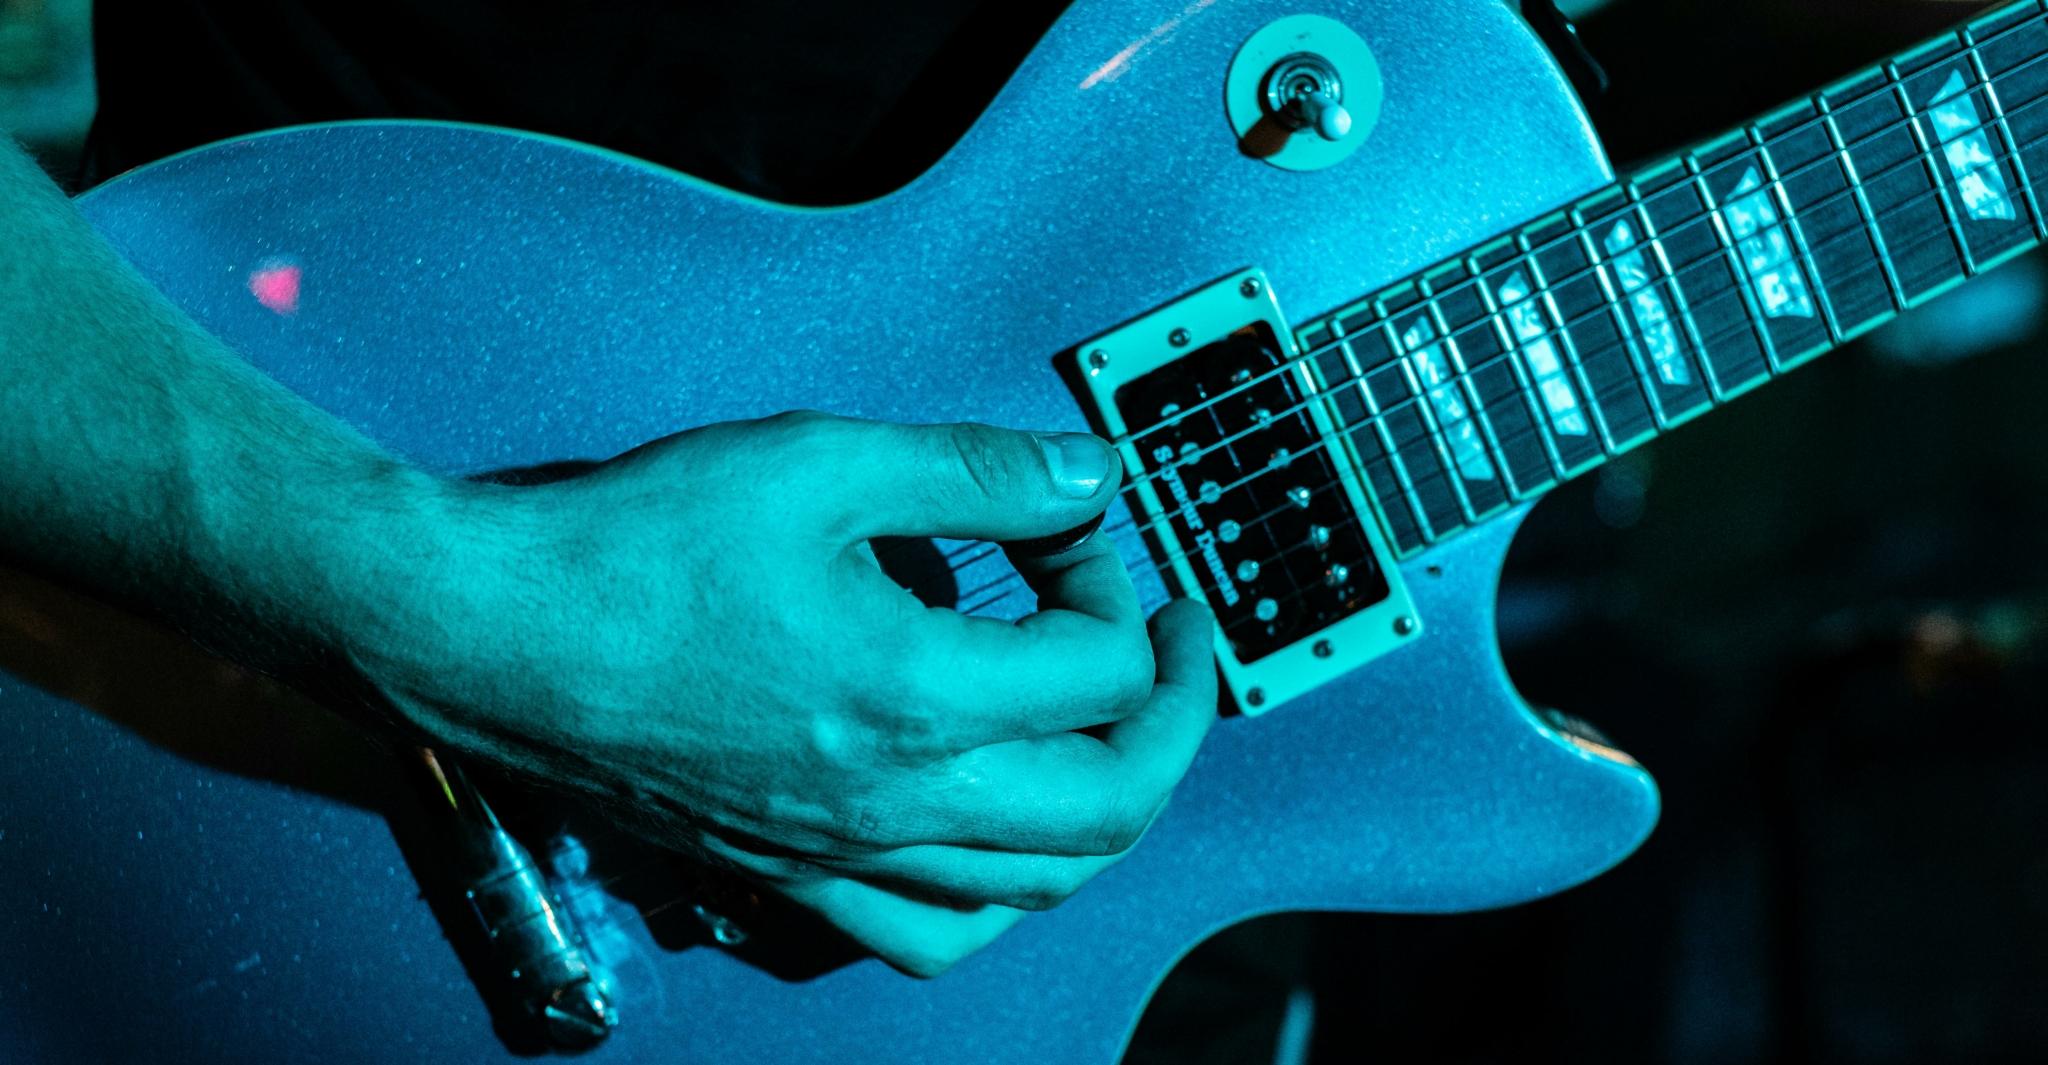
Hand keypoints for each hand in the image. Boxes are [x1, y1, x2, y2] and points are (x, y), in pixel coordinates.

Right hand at [355, 412, 1218, 974]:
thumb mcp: (820, 463)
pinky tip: (994, 838)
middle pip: (1110, 804)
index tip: (1078, 535)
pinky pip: (932, 935)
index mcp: (919, 694)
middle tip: (1174, 647)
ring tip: (1105, 737)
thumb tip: (1089, 475)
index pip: (1102, 670)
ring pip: (1038, 887)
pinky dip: (999, 897)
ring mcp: (844, 855)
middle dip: (1172, 720)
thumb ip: (975, 473)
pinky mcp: (791, 875)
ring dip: (1104, 812)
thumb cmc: (636, 548)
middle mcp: (897, 800)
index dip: (1118, 589)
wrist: (488, 638)